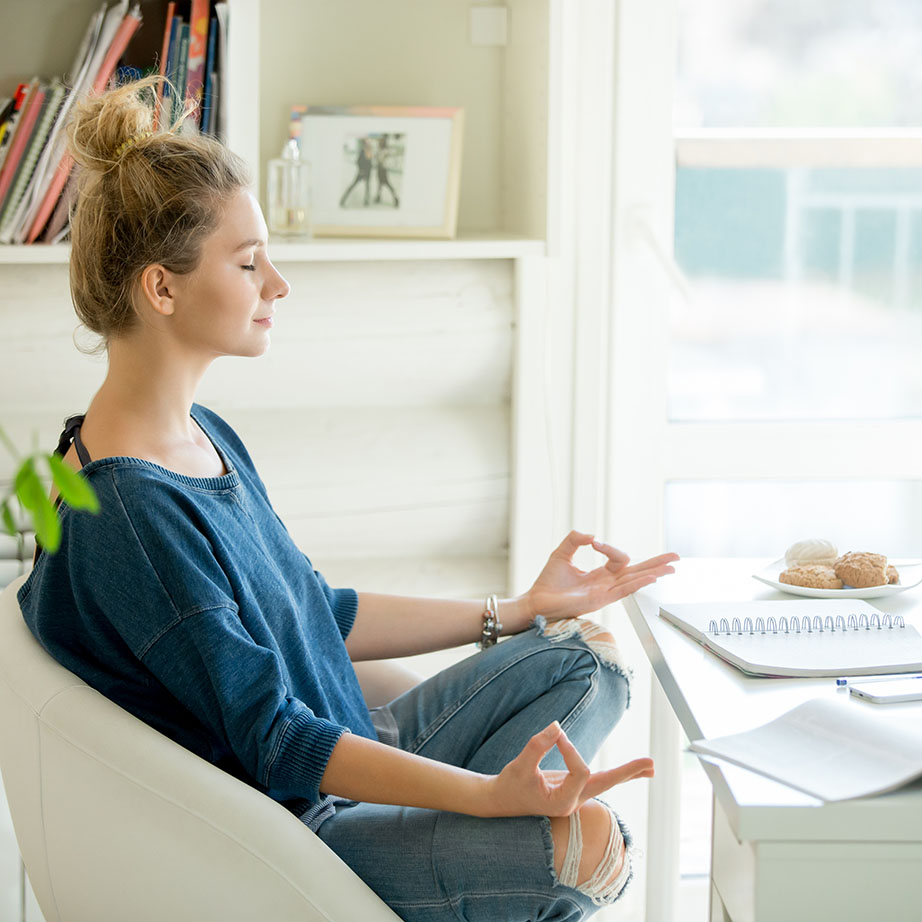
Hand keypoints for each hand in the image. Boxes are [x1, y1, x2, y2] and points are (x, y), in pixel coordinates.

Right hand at [481, 721, 653, 817]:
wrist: (499, 801)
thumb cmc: (509, 784)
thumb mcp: (519, 764)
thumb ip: (537, 745)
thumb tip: (558, 726)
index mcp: (561, 803)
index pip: (580, 770)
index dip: (570, 749)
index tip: (556, 734)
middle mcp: (572, 802)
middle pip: (606, 785)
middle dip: (628, 773)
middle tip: (652, 764)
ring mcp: (574, 797)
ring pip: (605, 784)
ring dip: (627, 773)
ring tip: (650, 767)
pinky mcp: (572, 789)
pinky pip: (597, 781)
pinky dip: (615, 775)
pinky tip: (631, 772)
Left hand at [524, 530, 678, 621]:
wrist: (535, 601)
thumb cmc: (548, 582)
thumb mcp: (562, 553)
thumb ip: (575, 539)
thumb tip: (592, 535)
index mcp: (600, 575)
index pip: (619, 558)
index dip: (610, 547)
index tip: (593, 542)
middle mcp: (606, 584)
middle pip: (637, 572)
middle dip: (657, 564)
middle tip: (676, 557)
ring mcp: (605, 593)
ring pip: (635, 581)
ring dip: (653, 572)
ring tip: (671, 567)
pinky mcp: (599, 601)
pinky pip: (623, 591)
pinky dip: (637, 583)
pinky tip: (651, 577)